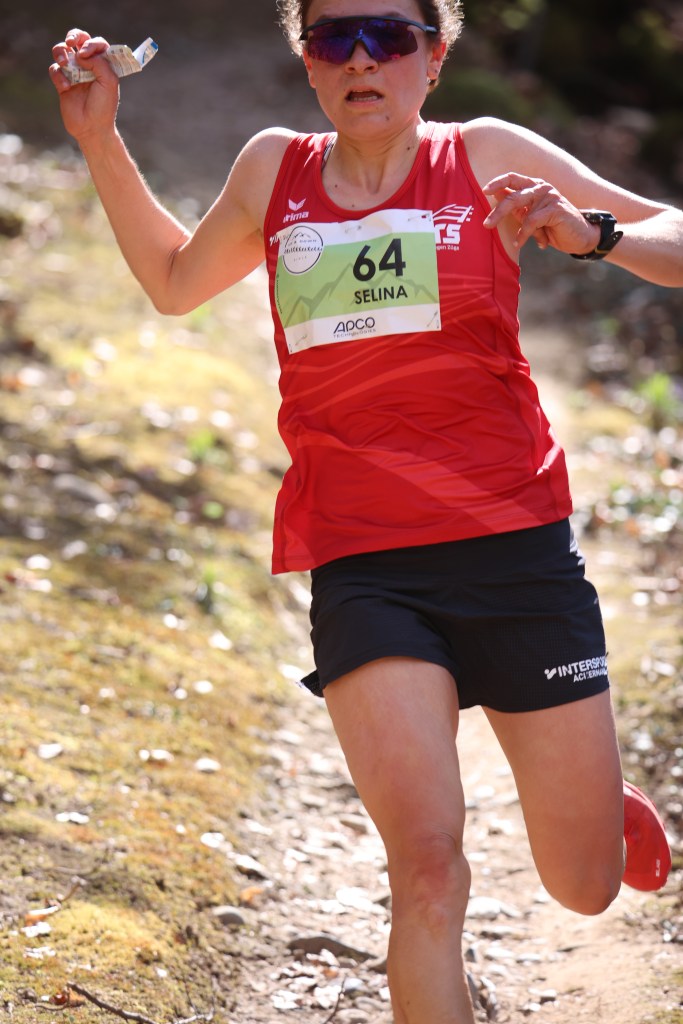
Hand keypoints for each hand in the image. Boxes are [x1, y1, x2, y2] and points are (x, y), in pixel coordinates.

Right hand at [49, 29, 119, 143]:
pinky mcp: (62, 82)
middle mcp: (88, 66)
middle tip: (71, 43)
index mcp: (103, 65)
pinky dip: (59, 76)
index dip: (91, 43)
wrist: (92, 128)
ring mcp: (74, 73)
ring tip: (64, 64)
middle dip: (74, 36)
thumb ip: (99, 63)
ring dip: (61, 52)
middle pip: (78, 40)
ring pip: (62, 50)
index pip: (97, 43)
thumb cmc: (104, 106)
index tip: (86, 53)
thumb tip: (81, 53)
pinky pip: (55, 69)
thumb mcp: (109, 82)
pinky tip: (67, 87)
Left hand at [482, 172, 599, 254]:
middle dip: (498, 211)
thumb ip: (516, 208)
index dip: (497, 182)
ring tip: (517, 242)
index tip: (484, 190)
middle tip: (486, 225)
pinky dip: (525, 234)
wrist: (579, 237)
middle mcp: (541, 187)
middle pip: (513, 195)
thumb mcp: (530, 217)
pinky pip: (532, 222)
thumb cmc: (552, 227)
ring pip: (523, 210)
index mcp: (533, 186)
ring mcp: (549, 196)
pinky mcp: (555, 208)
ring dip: (519, 230)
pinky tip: (522, 243)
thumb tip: (495, 195)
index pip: (512, 178)